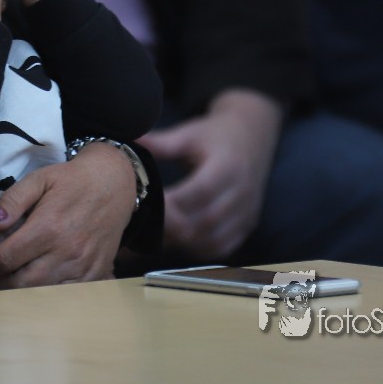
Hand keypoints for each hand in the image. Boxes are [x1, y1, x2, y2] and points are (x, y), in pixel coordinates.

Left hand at [0, 144, 137, 286]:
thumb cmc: (72, 181)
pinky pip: (66, 297)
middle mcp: (66, 252)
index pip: (5, 259)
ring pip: (42, 295)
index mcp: (48, 228)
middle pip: (20, 284)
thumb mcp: (39, 180)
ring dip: (17, 295)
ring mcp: (83, 267)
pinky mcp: (95, 274)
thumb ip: (12, 200)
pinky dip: (45, 297)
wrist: (114, 184)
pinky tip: (31, 290)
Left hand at [138, 88, 283, 259]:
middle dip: (174, 226)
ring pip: (214, 239)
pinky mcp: (246, 226)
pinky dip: (198, 249)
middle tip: (145, 224)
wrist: (252, 139)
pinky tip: (178, 241)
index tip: (147, 203)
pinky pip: (223, 248)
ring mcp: (247, 212)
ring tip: (157, 234)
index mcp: (228, 166)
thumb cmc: (215, 136)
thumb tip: (129, 141)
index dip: (174, 202)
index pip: (201, 191)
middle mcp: (242, 193)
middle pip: (207, 220)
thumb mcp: (190, 134)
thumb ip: (161, 142)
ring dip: (185, 241)